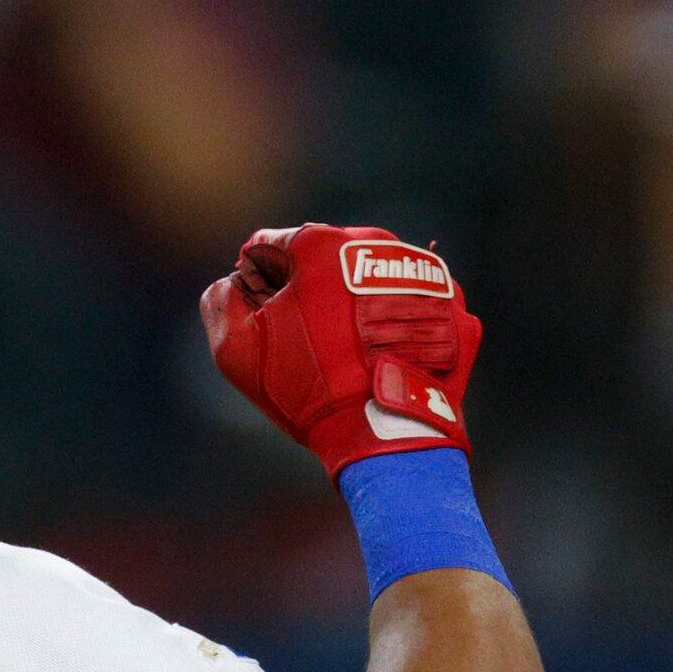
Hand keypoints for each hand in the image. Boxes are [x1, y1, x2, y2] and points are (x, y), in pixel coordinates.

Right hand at [198, 224, 481, 478]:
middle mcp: (378, 242)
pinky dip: (392, 321)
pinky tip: (379, 356)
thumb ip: (220, 300)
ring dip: (351, 303)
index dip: (255, 282)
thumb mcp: (236, 348)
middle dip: (306, 289)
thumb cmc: (308, 387)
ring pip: (371, 277)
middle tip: (302, 338)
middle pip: (325, 258)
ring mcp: (421, 271)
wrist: (389, 429)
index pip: (270, 247)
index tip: (260, 315)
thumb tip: (233, 283)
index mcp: (322, 244)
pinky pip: (410, 302)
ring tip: (344, 351)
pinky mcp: (453, 302)